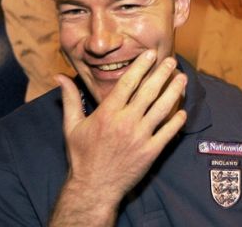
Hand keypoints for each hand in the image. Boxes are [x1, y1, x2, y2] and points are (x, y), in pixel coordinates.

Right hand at [56, 50, 186, 205]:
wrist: (93, 187)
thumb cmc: (82, 156)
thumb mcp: (72, 125)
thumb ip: (70, 99)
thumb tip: (58, 76)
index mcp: (107, 113)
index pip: (128, 82)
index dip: (141, 66)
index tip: (151, 54)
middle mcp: (126, 122)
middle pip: (149, 92)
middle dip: (162, 74)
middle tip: (172, 61)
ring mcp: (140, 137)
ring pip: (162, 109)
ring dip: (174, 92)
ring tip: (183, 79)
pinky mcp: (151, 152)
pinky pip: (168, 133)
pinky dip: (177, 121)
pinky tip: (183, 111)